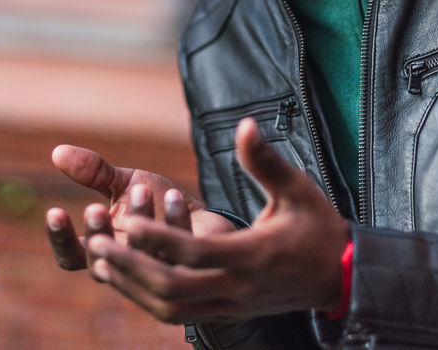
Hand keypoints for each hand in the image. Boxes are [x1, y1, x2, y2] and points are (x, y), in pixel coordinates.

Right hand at [45, 144, 235, 273]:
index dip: (61, 238)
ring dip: (139, 219)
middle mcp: (127, 267)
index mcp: (105, 250)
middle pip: (102, 261)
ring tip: (141, 189)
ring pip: (143, 253)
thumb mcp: (125, 183)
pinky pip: (181, 246)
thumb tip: (58, 151)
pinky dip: (174, 219)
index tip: (55, 211)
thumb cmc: (157, 204)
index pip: (70, 256)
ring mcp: (159, 269)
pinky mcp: (192, 264)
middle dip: (98, 233)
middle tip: (96, 207)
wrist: (202, 216)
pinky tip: (172, 195)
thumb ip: (94, 172)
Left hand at [86, 117, 349, 322]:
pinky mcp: (227, 312)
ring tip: (101, 261)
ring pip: (171, 308)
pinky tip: (125, 278)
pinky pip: (179, 313)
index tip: (126, 219)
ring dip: (133, 286)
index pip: (195, 253)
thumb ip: (265, 161)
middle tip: (96, 242)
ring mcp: (231, 305)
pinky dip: (147, 298)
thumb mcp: (297, 189)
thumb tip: (245, 124)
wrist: (341, 276)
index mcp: (253, 255)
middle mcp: (238, 287)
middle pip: (173, 288)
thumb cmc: (318, 227)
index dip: (158, 238)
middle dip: (131, 266)